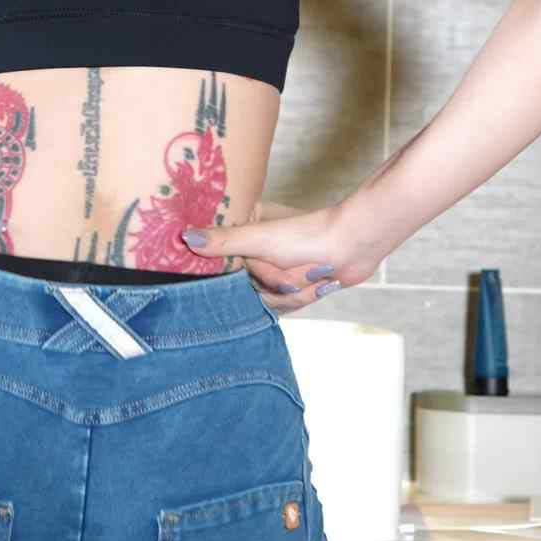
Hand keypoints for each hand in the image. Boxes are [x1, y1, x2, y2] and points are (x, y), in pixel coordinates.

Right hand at [179, 201, 385, 313]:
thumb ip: (222, 241)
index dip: (239, 273)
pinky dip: (304, 296)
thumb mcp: (259, 239)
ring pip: (265, 301)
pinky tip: (320, 280)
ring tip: (314, 271)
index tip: (256, 265)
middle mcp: (253, 252)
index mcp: (242, 234)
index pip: (220, 267)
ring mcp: (272, 269)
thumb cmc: (308, 236)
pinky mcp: (290, 284)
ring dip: (294, 291)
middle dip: (276, 284)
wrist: (355, 245)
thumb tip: (184, 237)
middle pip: (245, 290)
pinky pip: (284, 307)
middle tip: (297, 265)